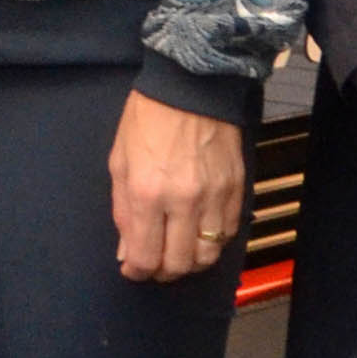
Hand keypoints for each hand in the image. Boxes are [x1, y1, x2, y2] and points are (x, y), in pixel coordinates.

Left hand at [112, 93, 248, 281]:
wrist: (191, 85)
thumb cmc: (147, 119)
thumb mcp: (119, 162)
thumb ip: (122, 211)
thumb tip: (127, 251)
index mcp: (147, 193)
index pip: (146, 256)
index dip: (137, 271)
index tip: (132, 269)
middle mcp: (184, 201)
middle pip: (180, 264)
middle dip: (163, 272)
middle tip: (154, 265)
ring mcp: (215, 196)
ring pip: (209, 256)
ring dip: (191, 262)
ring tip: (178, 252)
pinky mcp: (237, 189)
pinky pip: (229, 233)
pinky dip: (213, 242)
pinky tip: (200, 233)